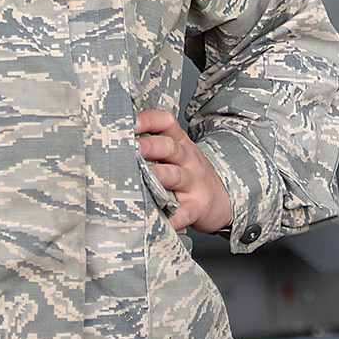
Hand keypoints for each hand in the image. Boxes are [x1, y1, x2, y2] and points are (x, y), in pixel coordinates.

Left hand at [136, 109, 232, 234]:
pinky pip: (183, 212)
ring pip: (175, 175)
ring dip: (156, 175)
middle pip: (169, 147)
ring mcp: (193, 184)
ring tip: (138, 177)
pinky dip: (171, 217)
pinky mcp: (196, 208)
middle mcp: (188, 160)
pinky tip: (159, 219)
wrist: (222, 199)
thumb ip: (154, 142)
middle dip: (148, 146)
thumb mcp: (179, 152)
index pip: (167, 122)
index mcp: (181, 143)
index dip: (148, 120)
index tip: (129, 123)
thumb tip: (116, 138)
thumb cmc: (190, 174)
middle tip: (129, 147)